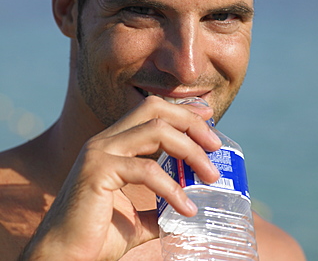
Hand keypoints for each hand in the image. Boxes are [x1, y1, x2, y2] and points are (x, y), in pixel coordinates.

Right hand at [21, 96, 221, 259]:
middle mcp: (106, 140)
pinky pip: (146, 170)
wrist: (64, 258)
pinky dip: (172, 187)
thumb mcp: (136, 213)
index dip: (182, 109)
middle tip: (215, 144)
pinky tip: (186, 208)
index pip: (152, 110)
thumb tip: (184, 205)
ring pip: (156, 131)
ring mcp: (100, 151)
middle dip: (190, 121)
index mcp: (114, 143)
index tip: (208, 116)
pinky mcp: (98, 171)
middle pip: (155, 110)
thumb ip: (158, 204)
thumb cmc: (97, 235)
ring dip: (190, 151)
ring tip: (211, 175)